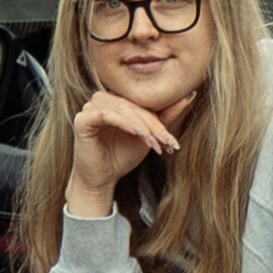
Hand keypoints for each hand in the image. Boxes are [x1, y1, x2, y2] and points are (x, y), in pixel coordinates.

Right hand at [67, 87, 183, 214]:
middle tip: (166, 142)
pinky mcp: (82, 119)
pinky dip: (124, 123)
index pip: (142, 104)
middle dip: (153, 125)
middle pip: (134, 106)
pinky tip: (137, 133)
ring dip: (141, 126)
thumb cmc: (123, 155)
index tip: (172, 141)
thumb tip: (190, 94)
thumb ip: (166, 115)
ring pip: (123, 109)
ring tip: (153, 142)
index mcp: (117, 99)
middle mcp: (102, 98)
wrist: (102, 178)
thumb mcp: (149, 135)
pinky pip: (106, 115)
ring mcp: (90, 107)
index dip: (159, 121)